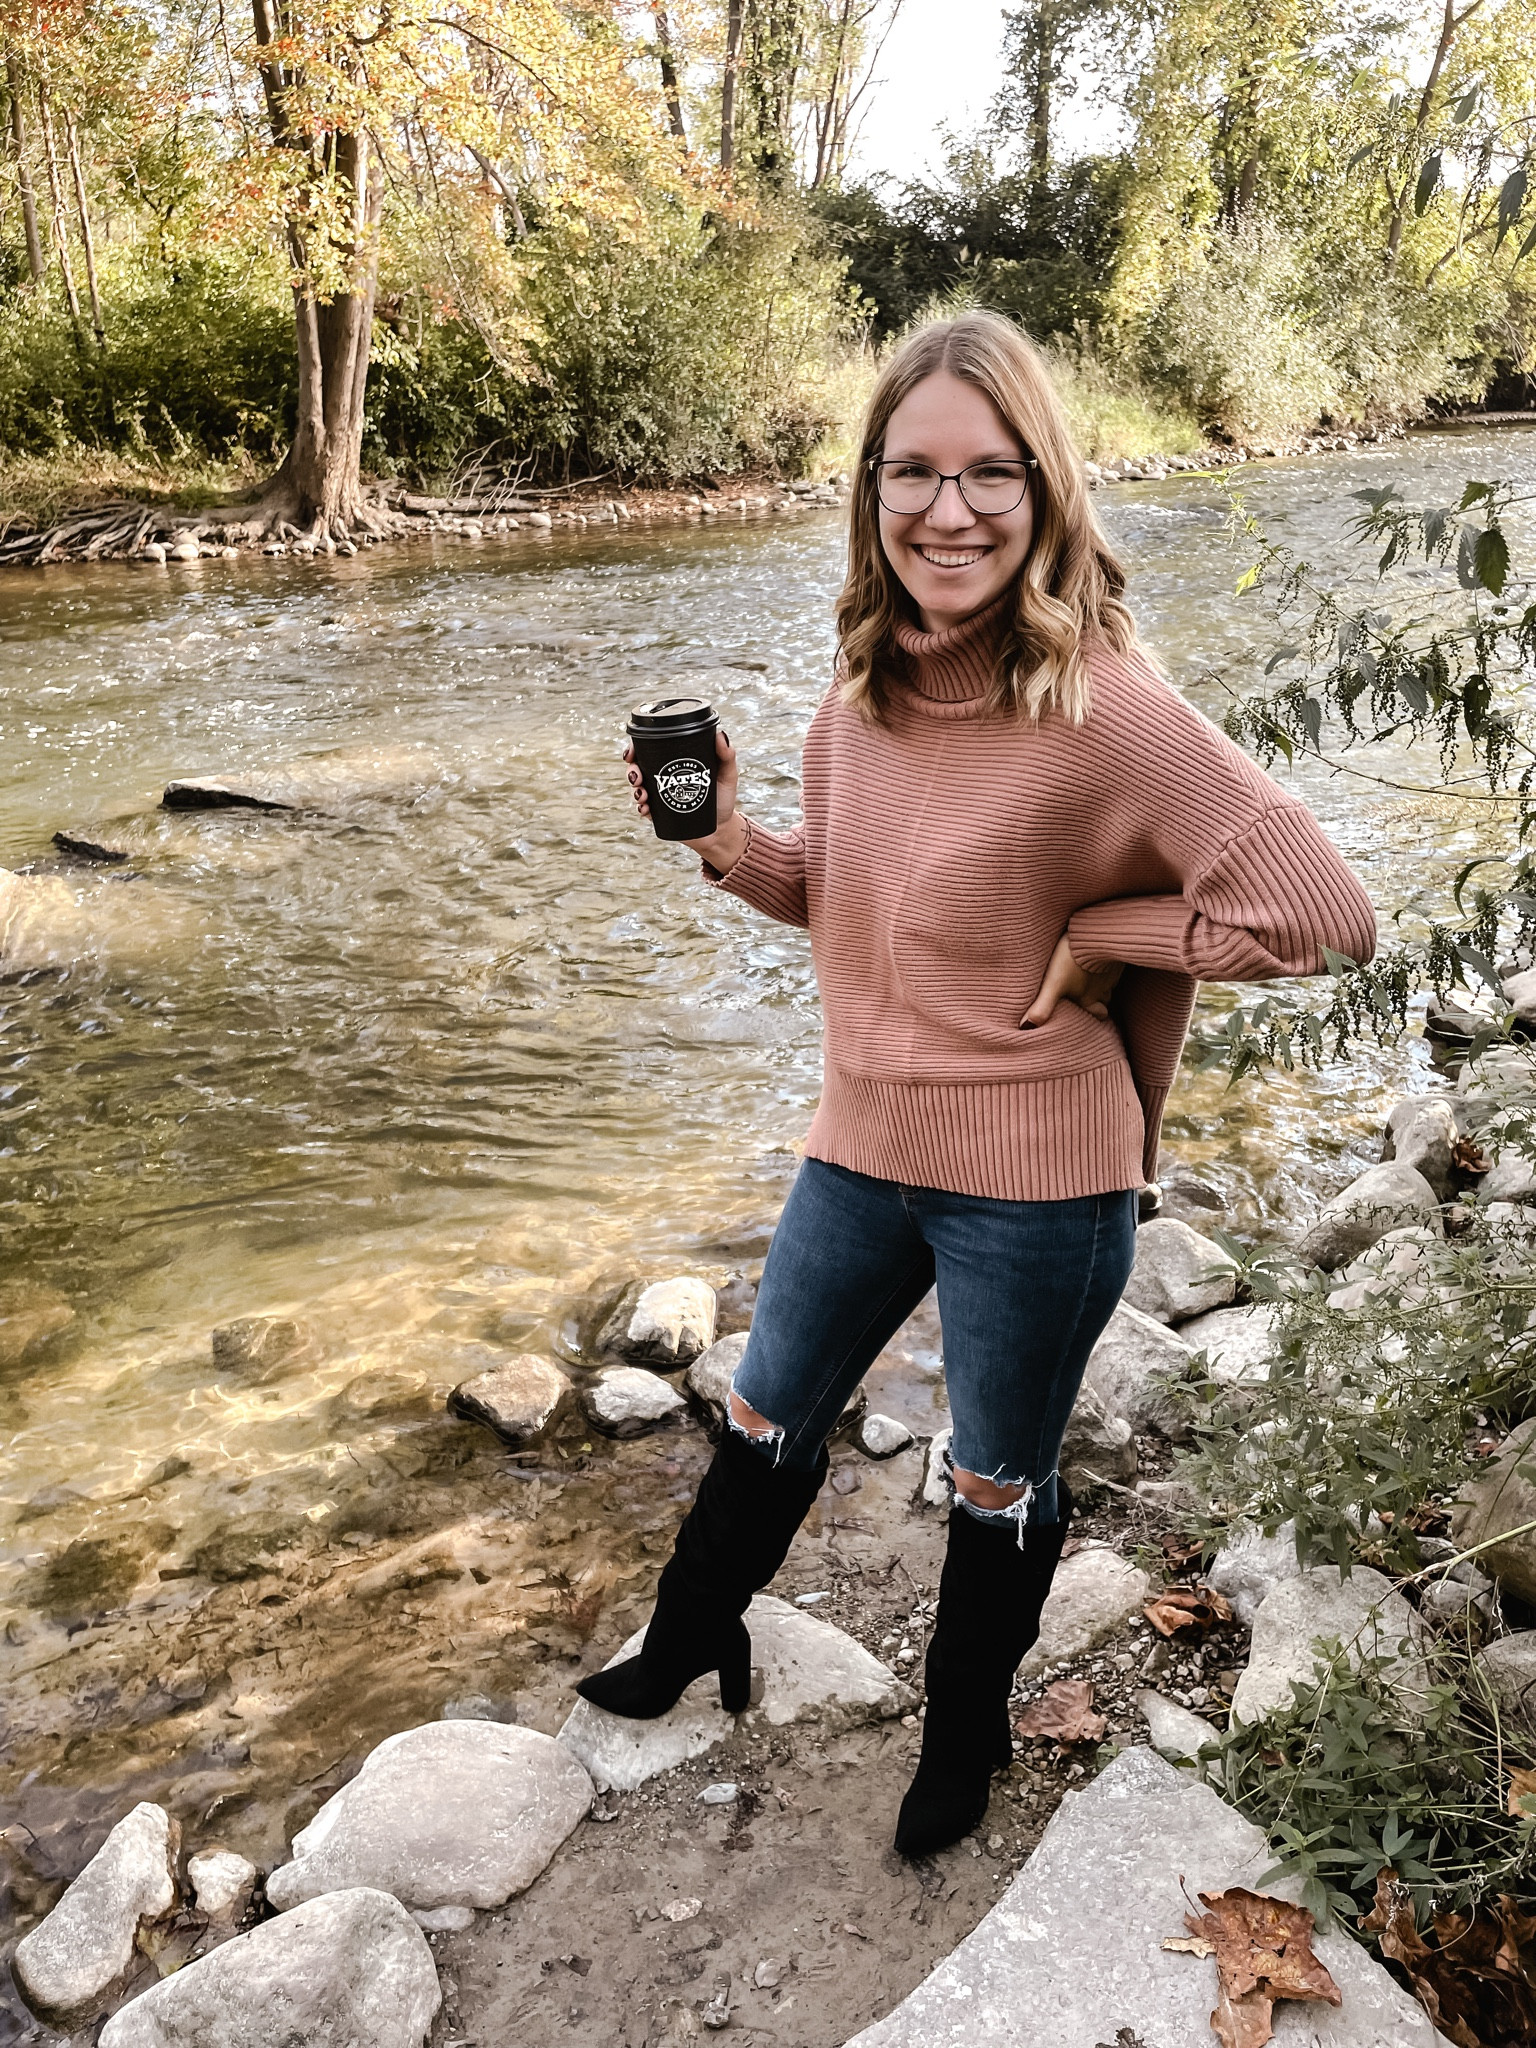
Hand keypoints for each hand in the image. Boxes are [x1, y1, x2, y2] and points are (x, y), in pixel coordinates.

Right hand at [625, 728, 743, 863]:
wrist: (721, 829)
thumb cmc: (724, 800)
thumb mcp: (728, 775)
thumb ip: (727, 756)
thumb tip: (721, 735)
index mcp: (676, 763)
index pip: (652, 750)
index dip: (637, 747)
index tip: (632, 750)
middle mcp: (665, 778)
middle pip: (639, 768)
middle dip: (632, 769)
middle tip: (636, 775)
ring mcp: (661, 797)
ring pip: (638, 788)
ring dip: (634, 789)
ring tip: (642, 793)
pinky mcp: (660, 815)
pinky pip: (644, 809)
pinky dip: (640, 808)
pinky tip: (645, 808)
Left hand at [1022, 932, 1123, 1026]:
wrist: (1096, 931)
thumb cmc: (1073, 959)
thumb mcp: (1054, 983)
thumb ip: (1043, 1005)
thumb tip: (1026, 1027)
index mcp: (1089, 998)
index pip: (1099, 1015)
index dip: (1096, 1016)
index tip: (1091, 1017)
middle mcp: (1104, 987)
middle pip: (1106, 1001)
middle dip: (1099, 1002)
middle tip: (1089, 999)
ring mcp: (1112, 970)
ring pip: (1109, 982)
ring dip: (1101, 982)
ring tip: (1089, 977)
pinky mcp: (1114, 953)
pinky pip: (1113, 964)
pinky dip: (1105, 965)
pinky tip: (1096, 958)